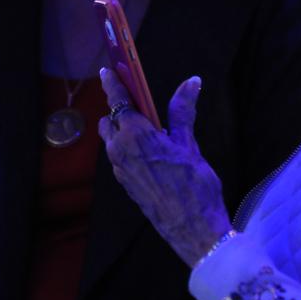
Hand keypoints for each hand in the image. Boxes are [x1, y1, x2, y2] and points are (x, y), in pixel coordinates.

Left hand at [98, 68, 233, 265]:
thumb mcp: (188, 144)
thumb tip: (192, 81)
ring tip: (145, 125)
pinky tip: (148, 150)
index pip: (117, 100)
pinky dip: (127, 147)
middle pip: (111, 119)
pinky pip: (119, 157)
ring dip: (122, 128)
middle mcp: (120, 150)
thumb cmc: (194, 185)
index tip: (106, 70)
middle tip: (136, 99)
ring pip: (112, 140)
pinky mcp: (125, 184)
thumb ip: (183, 111)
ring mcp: (120, 169)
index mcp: (135, 135)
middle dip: (119, 107)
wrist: (193, 229)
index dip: (111, 83)